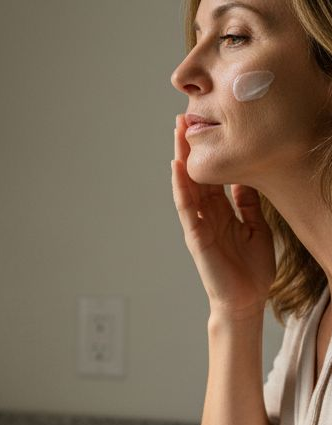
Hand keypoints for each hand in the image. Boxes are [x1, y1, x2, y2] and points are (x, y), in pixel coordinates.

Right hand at [172, 113, 275, 320]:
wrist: (245, 300)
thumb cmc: (250, 269)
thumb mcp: (256, 228)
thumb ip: (248, 206)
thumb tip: (245, 181)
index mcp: (221, 212)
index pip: (211, 175)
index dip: (207, 151)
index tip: (205, 124)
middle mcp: (206, 215)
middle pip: (195, 174)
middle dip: (189, 146)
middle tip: (184, 116)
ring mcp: (199, 225)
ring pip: (186, 185)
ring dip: (181, 158)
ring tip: (178, 132)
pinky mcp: (196, 237)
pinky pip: (186, 208)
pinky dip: (181, 187)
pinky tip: (177, 167)